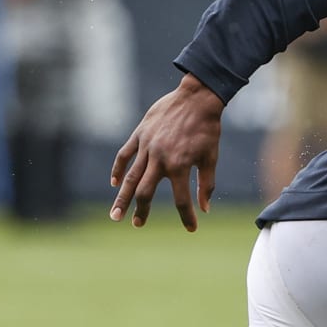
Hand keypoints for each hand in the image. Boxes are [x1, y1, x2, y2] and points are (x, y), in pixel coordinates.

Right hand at [109, 73, 223, 229]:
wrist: (196, 98)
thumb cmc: (207, 129)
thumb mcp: (211, 157)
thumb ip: (206, 184)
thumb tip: (205, 208)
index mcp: (180, 166)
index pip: (182, 200)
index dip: (187, 216)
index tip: (191, 228)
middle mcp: (160, 159)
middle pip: (146, 192)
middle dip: (141, 211)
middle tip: (136, 224)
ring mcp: (147, 146)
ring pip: (131, 177)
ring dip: (122, 198)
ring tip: (115, 214)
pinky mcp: (140, 134)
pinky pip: (124, 155)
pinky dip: (118, 169)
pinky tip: (115, 183)